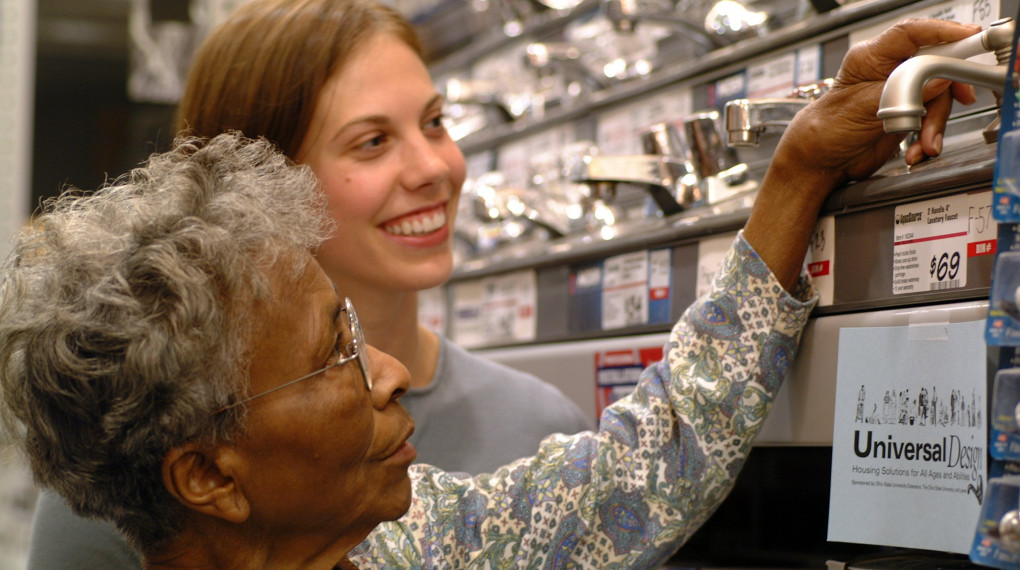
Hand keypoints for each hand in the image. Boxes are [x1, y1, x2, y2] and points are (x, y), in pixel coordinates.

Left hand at [780, 18, 980, 183]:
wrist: (820, 162)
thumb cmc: (825, 130)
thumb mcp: (863, 108)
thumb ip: (903, 92)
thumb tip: (939, 78)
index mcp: (869, 58)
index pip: (910, 33)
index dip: (942, 31)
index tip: (968, 36)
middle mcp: (887, 70)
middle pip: (934, 64)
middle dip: (948, 87)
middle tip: (962, 99)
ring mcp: (900, 91)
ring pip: (938, 95)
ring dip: (935, 123)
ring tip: (925, 143)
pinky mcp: (907, 112)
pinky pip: (932, 117)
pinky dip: (929, 134)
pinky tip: (918, 149)